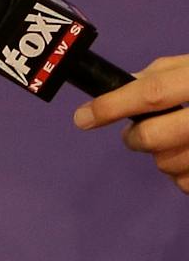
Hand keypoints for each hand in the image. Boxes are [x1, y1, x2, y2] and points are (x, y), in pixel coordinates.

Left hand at [74, 54, 188, 193]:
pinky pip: (187, 184)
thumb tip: (119, 89)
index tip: (82, 118)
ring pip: (169, 165)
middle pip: (155, 137)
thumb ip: (162, 76)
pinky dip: (183, 175)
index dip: (111, 107)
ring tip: (181, 141)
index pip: (151, 93)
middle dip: (135, 138)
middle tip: (136, 133)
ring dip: (163, 157)